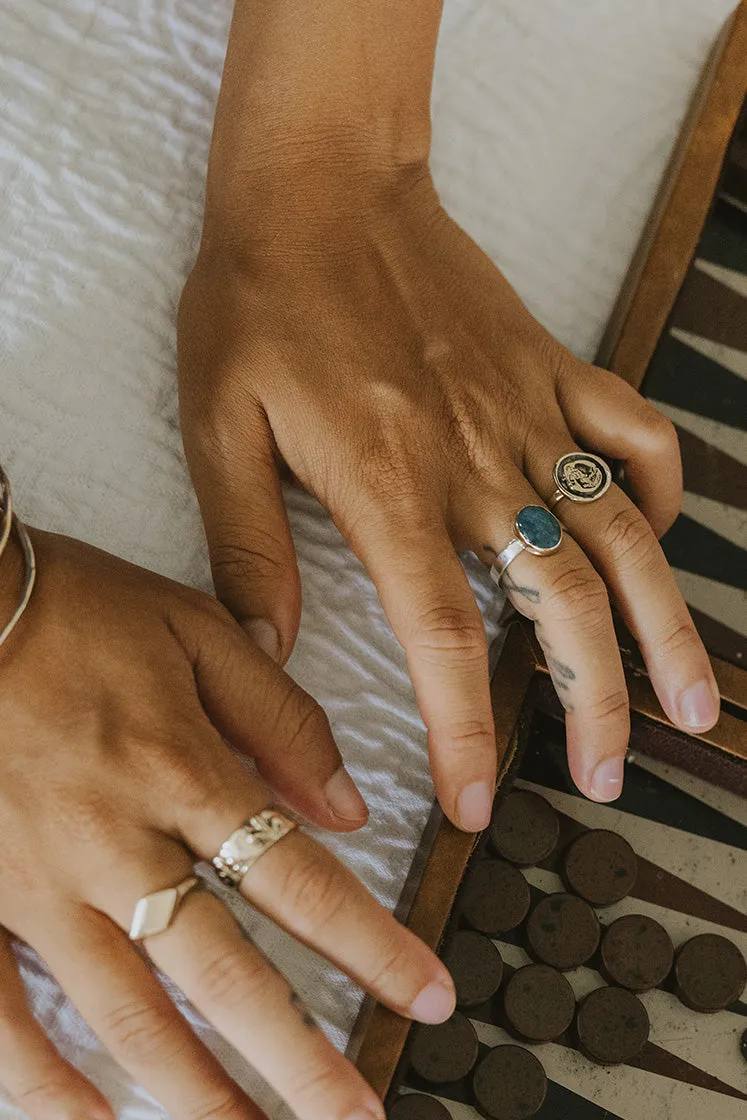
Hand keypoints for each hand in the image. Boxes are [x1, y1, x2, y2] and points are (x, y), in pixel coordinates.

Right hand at [0, 529, 453, 1119]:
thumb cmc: (71, 607)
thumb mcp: (195, 628)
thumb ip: (278, 717)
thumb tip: (348, 805)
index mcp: (182, 769)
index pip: (299, 882)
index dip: (372, 947)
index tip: (428, 996)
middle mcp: (116, 841)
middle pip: (224, 973)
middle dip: (299, 1058)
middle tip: (358, 1119)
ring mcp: (37, 882)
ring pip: (129, 1011)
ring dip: (198, 1091)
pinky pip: (2, 1010)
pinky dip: (47, 1078)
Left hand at [178, 167, 718, 828]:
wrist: (320, 186)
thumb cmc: (260, 300)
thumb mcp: (218, 428)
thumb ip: (251, 548)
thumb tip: (273, 648)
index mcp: (390, 486)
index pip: (445, 639)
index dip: (466, 734)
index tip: (477, 804)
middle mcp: (478, 460)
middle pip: (563, 604)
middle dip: (595, 704)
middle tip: (608, 776)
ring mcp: (528, 411)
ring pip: (624, 533)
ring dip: (664, 625)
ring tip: (691, 701)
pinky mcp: (552, 367)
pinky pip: (635, 430)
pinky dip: (664, 489)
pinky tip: (663, 539)